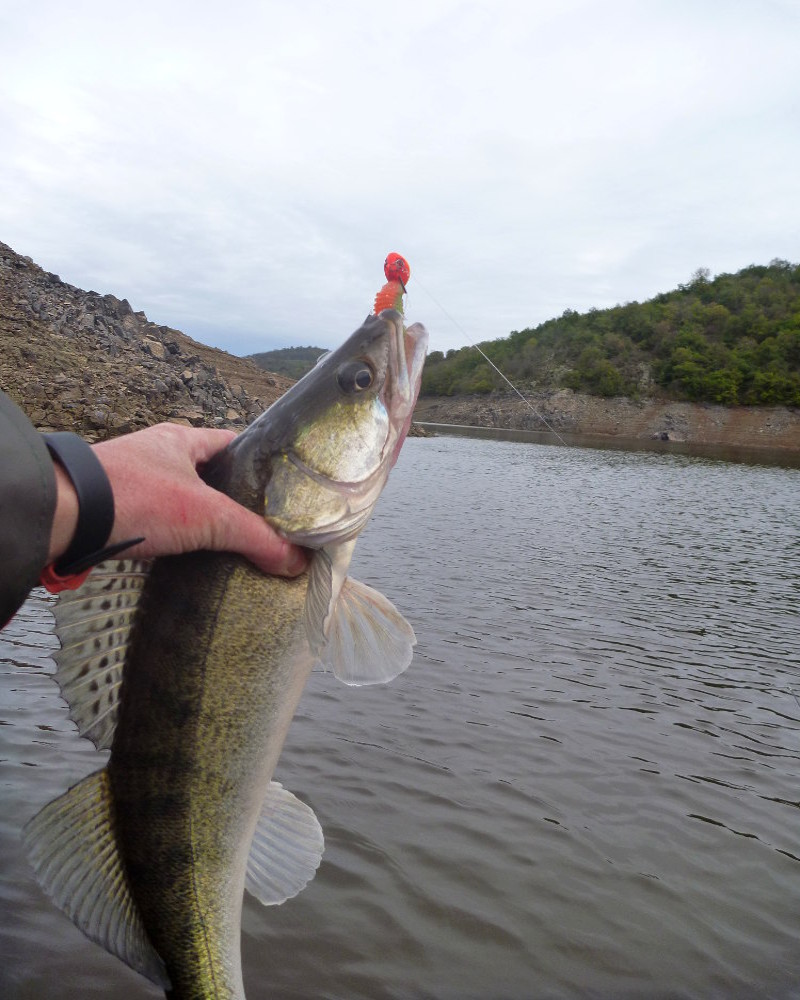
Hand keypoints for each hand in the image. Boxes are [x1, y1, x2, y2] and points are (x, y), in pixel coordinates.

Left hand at [47, 424, 307, 576]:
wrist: (65, 517)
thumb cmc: (135, 498)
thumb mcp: (207, 516)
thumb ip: (255, 536)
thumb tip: (297, 560)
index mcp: (182, 440)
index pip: (234, 444)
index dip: (261, 464)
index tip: (284, 489)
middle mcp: (158, 455)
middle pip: (210, 475)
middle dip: (234, 499)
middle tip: (262, 524)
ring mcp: (135, 483)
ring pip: (183, 500)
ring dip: (203, 520)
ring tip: (233, 544)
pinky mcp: (118, 511)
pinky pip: (159, 522)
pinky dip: (177, 538)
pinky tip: (191, 557)